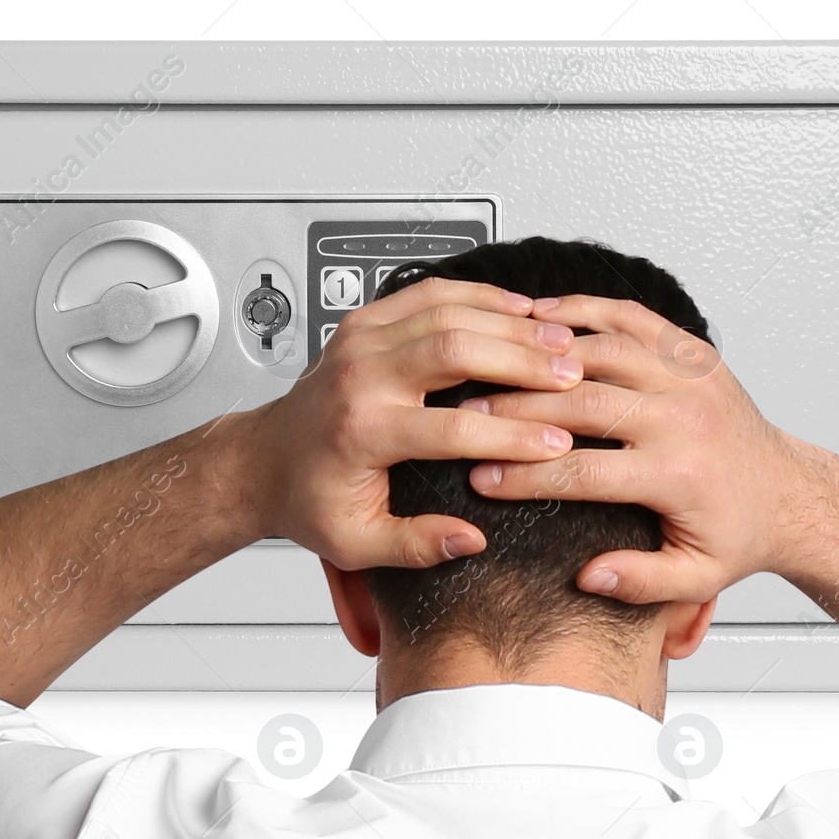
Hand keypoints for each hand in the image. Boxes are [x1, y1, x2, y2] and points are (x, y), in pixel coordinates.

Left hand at [247, 278, 583, 570]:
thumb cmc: (310, 500)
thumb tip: (472, 540)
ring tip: (560, 339)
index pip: (453, 428)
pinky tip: (520, 308)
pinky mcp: (366, 322)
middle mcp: (359, 376)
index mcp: (361, 431)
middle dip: (522, 360)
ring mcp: (360, 340)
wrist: (264, 461)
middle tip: (573, 374)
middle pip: (455, 349)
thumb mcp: (356, 543)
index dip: (513, 436)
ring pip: (447, 311)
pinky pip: (430, 293)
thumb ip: (416, 544)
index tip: (557, 445)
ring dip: (510, 322)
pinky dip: (479, 295)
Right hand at [464, 295, 804, 603]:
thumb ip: (641, 581)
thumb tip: (588, 575)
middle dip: (518, 410)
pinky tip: (544, 314)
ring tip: (491, 362)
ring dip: (543, 356)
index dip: (525, 476)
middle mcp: (685, 418)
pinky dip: (586, 310)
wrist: (787, 493)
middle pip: (583, 404)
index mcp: (680, 474)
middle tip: (468, 414)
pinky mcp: (692, 353)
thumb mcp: (695, 576)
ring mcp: (690, 378)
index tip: (481, 479)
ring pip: (603, 351)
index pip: (584, 471)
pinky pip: (633, 319)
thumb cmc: (736, 534)